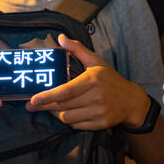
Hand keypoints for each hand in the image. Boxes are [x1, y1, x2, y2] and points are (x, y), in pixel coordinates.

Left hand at [25, 34, 150, 130]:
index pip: (66, 91)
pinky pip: (77, 126)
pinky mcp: (101, 124)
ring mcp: (99, 112)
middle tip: (32, 105)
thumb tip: (61, 38)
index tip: (34, 99)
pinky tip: (67, 113)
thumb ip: (77, 49)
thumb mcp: (95, 61)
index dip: (48, 96)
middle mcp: (96, 97)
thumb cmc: (110, 79)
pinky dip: (69, 121)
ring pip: (68, 118)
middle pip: (64, 106)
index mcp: (92, 80)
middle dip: (45, 106)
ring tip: (50, 107)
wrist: (131, 101)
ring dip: (57, 113)